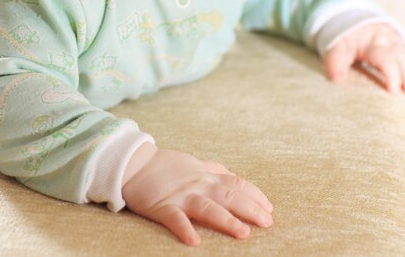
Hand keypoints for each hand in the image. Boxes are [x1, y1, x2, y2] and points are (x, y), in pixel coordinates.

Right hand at [121, 143, 273, 245]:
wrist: (134, 163)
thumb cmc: (165, 165)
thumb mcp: (193, 162)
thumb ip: (212, 169)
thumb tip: (230, 175)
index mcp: (205, 176)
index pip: (236, 183)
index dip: (254, 195)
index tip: (269, 208)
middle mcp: (198, 184)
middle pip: (229, 195)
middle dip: (250, 209)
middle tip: (267, 222)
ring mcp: (181, 195)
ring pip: (208, 207)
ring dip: (226, 220)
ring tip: (243, 233)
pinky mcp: (162, 206)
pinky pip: (175, 219)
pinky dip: (185, 229)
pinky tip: (195, 241)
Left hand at [324, 22, 404, 95]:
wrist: (358, 23)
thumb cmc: (347, 40)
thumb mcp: (337, 46)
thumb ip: (335, 60)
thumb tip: (336, 78)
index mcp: (371, 42)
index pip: (386, 58)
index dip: (392, 74)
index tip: (394, 91)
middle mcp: (387, 40)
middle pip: (403, 57)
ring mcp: (397, 42)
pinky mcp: (403, 46)